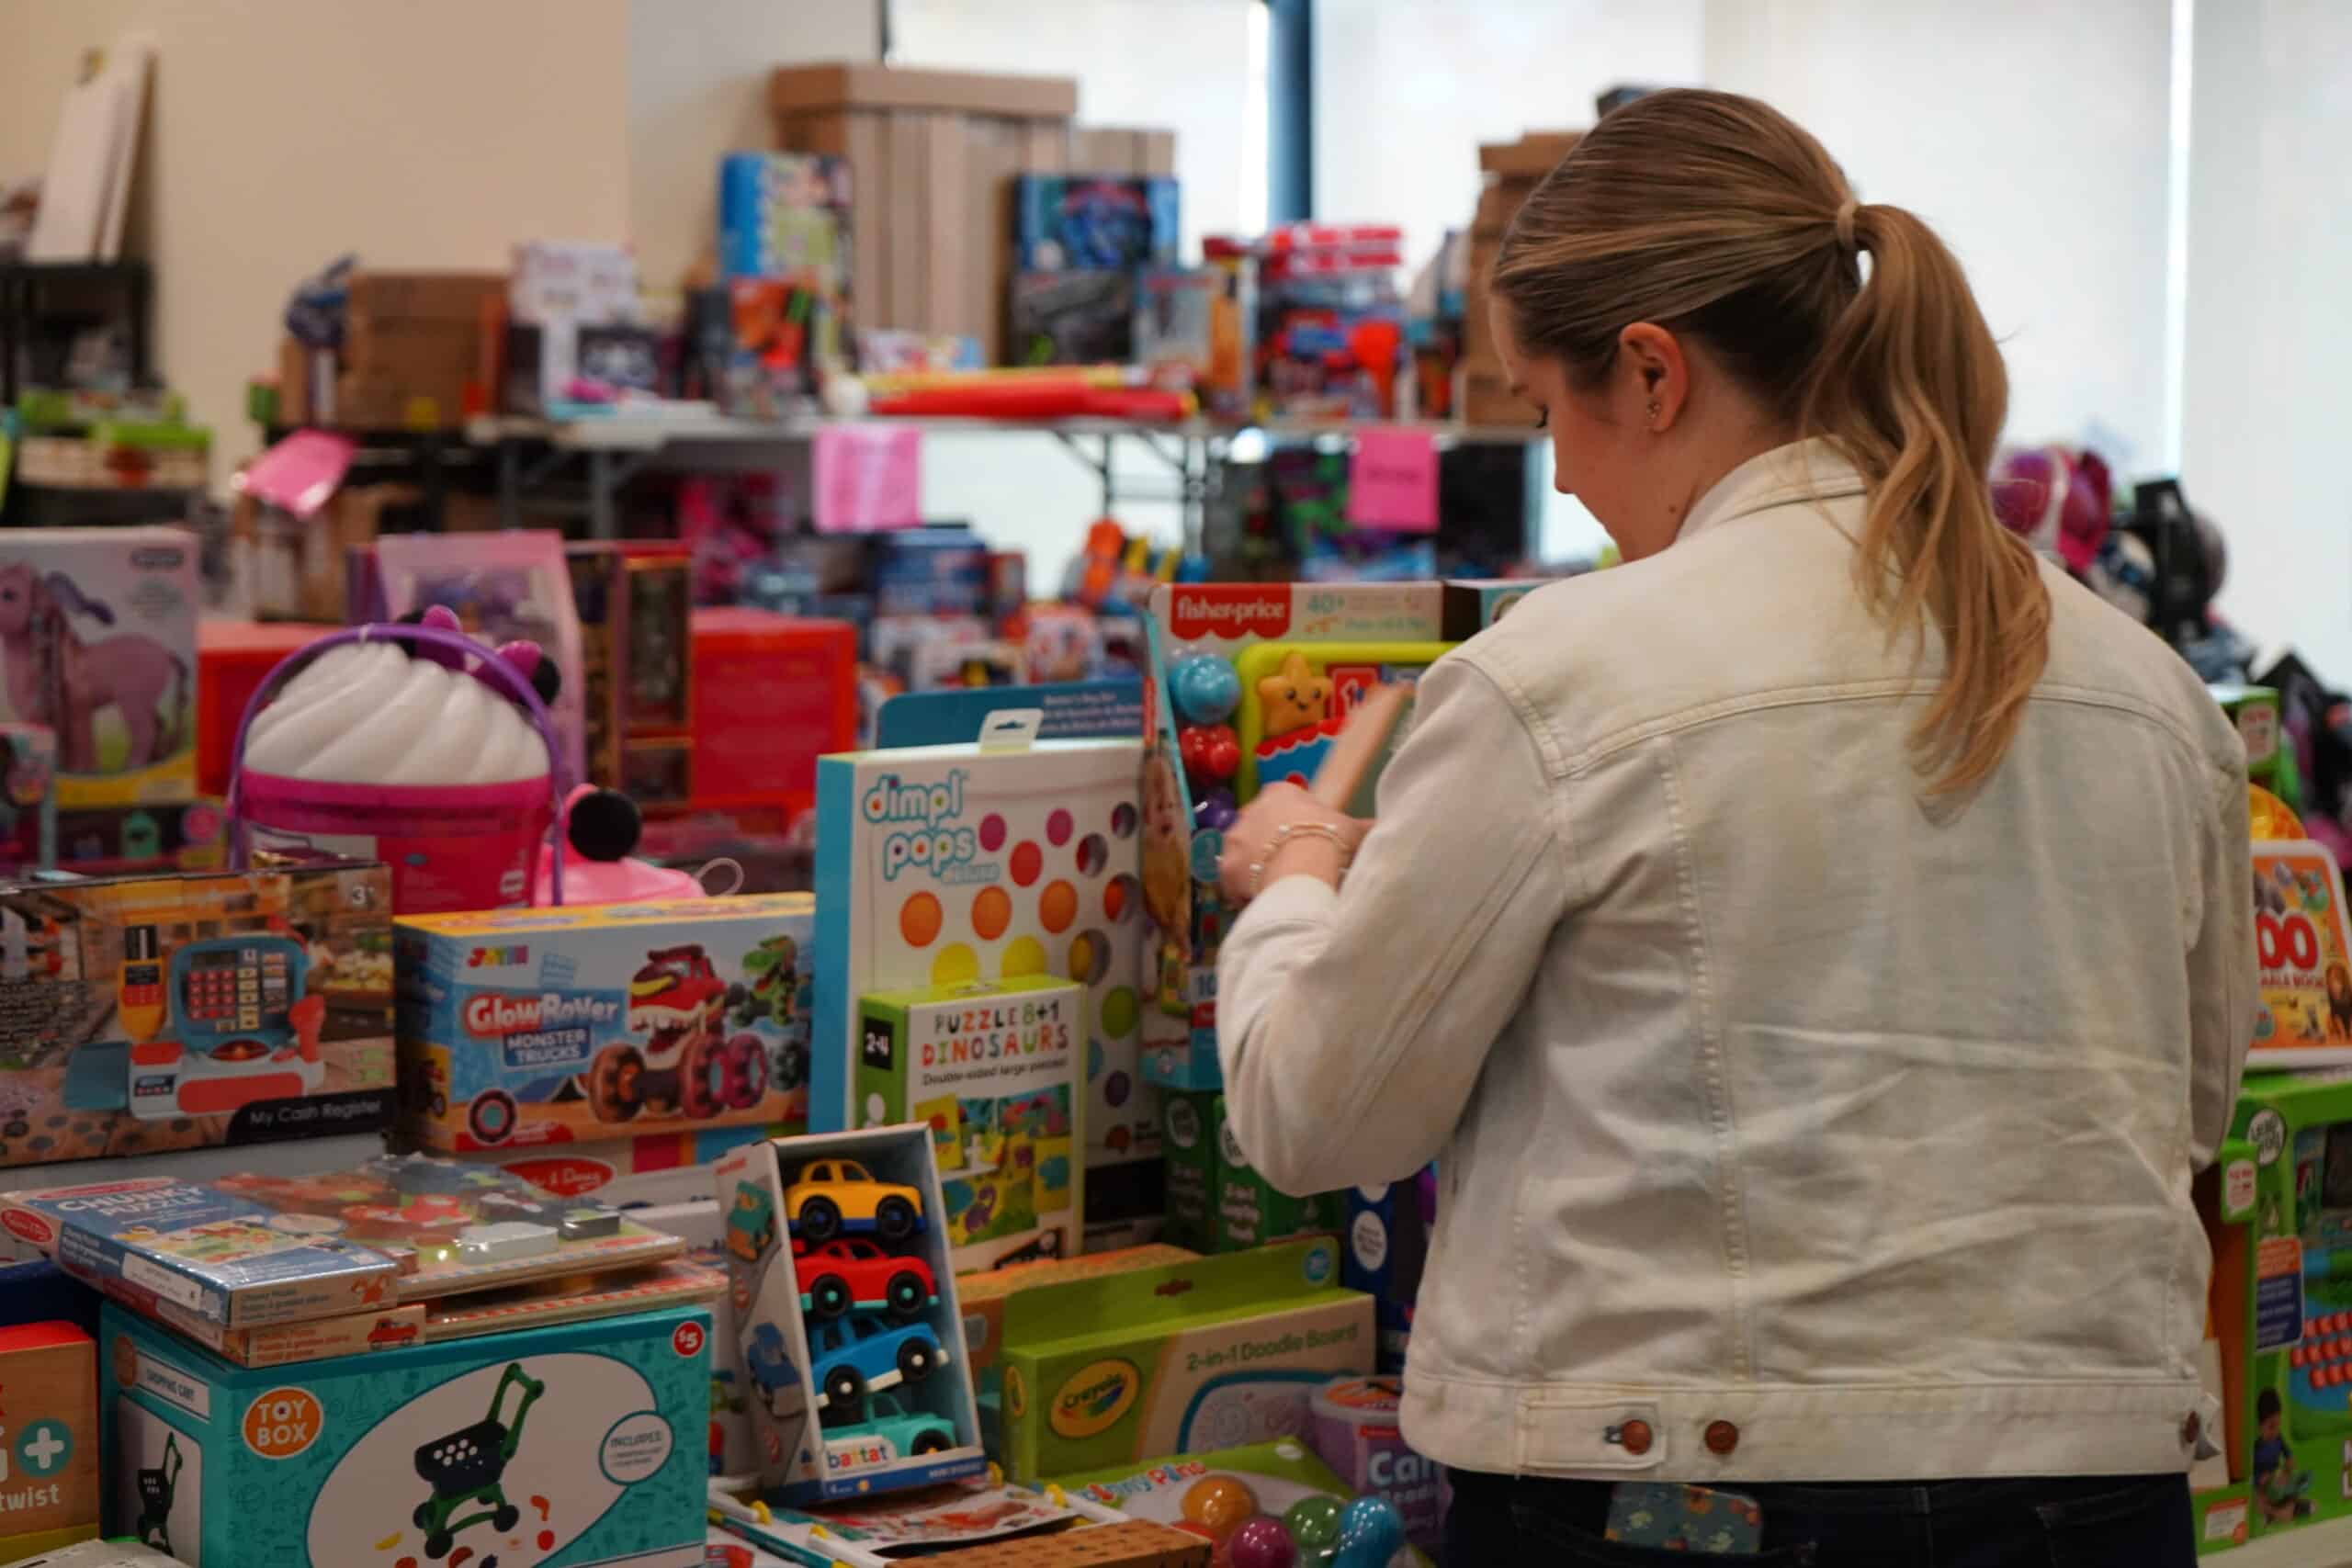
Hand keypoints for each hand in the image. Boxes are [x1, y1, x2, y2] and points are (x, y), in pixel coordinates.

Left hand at [1216, 782, 1369, 902]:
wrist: (1303, 868)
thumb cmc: (1328, 839)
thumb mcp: (1351, 830)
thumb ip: (1361, 827)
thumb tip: (1378, 826)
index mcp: (1279, 793)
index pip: (1281, 801)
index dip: (1293, 821)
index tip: (1307, 838)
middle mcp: (1249, 810)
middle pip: (1259, 826)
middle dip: (1271, 843)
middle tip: (1293, 864)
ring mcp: (1234, 839)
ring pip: (1243, 853)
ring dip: (1256, 866)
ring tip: (1279, 885)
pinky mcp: (1225, 868)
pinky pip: (1234, 881)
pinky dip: (1244, 891)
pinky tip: (1264, 900)